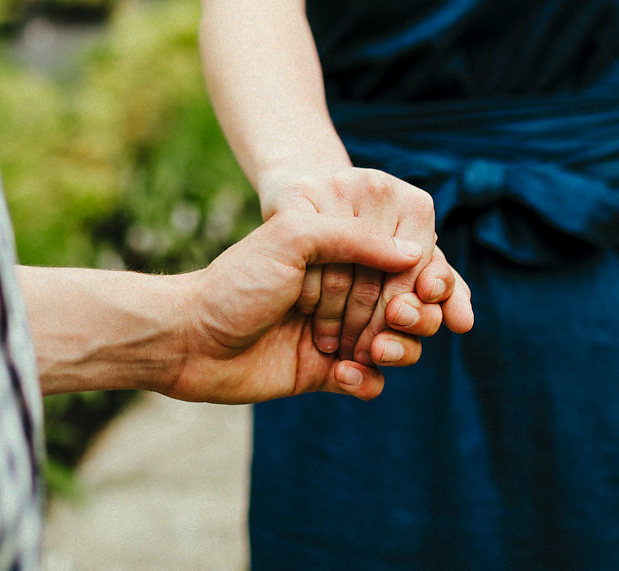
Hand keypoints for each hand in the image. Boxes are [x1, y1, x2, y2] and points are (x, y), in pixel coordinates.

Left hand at [161, 202, 466, 404]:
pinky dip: (366, 379)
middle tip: (402, 318)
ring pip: (396, 345)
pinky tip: (341, 372)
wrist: (187, 339)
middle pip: (407, 306)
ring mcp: (335, 332)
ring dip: (399, 349)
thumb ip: (351, 237)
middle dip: (415, 315)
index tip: (431, 288)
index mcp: (337, 253)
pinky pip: (368, 381)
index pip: (401, 262)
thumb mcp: (291, 238)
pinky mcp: (323, 373)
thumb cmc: (235, 282)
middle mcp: (340, 291)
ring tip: (374, 349)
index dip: (425, 275)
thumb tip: (413, 250)